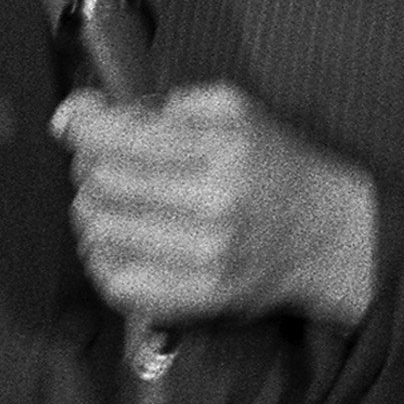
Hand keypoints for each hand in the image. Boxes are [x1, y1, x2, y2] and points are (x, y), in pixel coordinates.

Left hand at [50, 81, 376, 328]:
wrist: (329, 236)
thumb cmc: (275, 166)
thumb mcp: (235, 110)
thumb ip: (164, 103)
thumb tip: (88, 112)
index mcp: (223, 152)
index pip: (119, 139)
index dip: (82, 124)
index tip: (74, 119)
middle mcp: (213, 208)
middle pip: (102, 184)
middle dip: (89, 164)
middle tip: (101, 159)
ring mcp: (203, 261)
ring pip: (99, 231)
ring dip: (93, 209)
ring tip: (113, 199)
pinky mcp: (196, 300)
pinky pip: (115, 280)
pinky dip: (102, 255)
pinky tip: (120, 238)